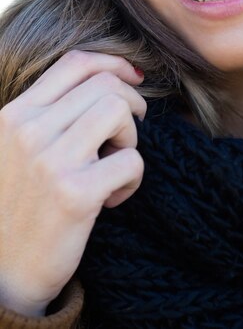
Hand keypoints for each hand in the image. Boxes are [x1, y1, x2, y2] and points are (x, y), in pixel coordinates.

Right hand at [0, 51, 145, 315]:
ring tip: (113, 166)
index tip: (135, 77)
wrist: (2, 274)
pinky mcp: (74, 194)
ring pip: (119, 112)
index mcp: (15, 114)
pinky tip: (112, 198)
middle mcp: (29, 131)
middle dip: (130, 106)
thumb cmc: (20, 204)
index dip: (114, 63)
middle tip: (124, 137)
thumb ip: (50, 113)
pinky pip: (132, 161)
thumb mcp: (18, 147)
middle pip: (106, 86)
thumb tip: (112, 78)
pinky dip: (132, 179)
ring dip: (129, 139)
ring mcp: (50, 160)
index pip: (76, 63)